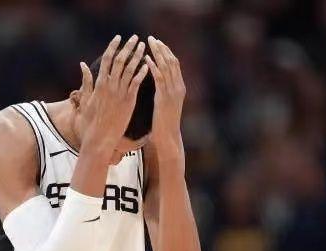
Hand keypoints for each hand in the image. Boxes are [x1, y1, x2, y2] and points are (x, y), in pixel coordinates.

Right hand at [77, 35, 147, 155]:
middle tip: (135, 38)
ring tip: (144, 48)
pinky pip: (136, 84)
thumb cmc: (91, 120)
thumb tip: (82, 65)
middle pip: (120, 61)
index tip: (119, 37)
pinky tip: (148, 65)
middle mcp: (110, 85)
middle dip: (128, 48)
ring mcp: (120, 93)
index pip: (107, 59)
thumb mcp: (86, 99)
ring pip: (130, 70)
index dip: (113, 47)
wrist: (99, 137)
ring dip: (137, 57)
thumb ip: (86, 81)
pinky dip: (142, 73)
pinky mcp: (128, 101)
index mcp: (99, 83)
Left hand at [146, 36, 185, 157]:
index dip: (166, 52)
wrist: (168, 137)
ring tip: (148, 43)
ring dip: (157, 54)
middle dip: (162, 48)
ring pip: (166, 67)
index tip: (157, 43)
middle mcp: (178, 87)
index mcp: (179, 87)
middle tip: (152, 38)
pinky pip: (159, 78)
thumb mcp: (165, 104)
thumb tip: (157, 82)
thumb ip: (164, 91)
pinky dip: (153, 67)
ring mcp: (173, 92)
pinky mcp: (165, 98)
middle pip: (171, 61)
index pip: (174, 64)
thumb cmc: (164, 123)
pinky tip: (146, 59)